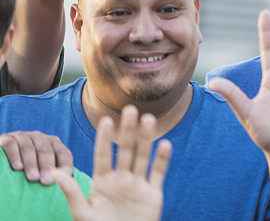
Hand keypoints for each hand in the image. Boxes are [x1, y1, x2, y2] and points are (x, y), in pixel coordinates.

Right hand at [0, 130, 72, 183]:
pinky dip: (15, 156)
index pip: (63, 152)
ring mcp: (23, 136)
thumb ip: (53, 171)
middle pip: (46, 150)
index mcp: (52, 143)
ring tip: (33, 177)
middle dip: (47, 166)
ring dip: (31, 163)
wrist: (5, 154)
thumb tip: (68, 184)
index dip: (65, 163)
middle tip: (46, 181)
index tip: (66, 175)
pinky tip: (17, 167)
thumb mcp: (41, 166)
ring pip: (29, 148)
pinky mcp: (7, 138)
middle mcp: (39, 137)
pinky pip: (11, 145)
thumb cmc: (27, 165)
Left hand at [51, 105, 171, 220]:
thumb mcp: (82, 213)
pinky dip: (162, 159)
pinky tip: (164, 144)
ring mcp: (138, 185)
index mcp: (103, 182)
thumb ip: (72, 192)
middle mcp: (121, 179)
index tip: (106, 120)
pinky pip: (158, 173)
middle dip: (127, 131)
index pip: (103, 156)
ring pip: (143, 156)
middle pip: (126, 150)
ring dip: (146, 138)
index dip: (105, 139)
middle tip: (130, 110)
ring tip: (148, 119)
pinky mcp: (153, 193)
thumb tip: (54, 172)